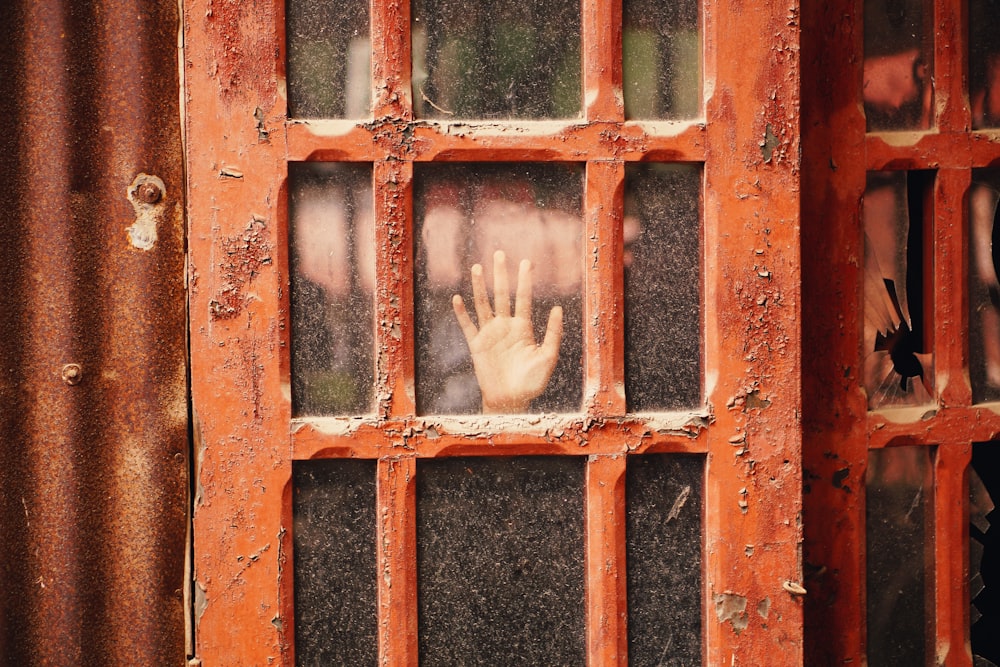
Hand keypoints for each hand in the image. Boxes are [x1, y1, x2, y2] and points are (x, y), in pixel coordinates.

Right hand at [452, 250, 562, 412]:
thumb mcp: (548, 357)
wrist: (511, 400)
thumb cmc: (532, 382)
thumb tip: (558, 308)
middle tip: (499, 254)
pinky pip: (468, 326)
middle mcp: (505, 327)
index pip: (524, 299)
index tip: (526, 262)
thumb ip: (553, 334)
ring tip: (477, 267)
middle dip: (501, 275)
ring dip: (479, 287)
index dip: (524, 281)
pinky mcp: (477, 345)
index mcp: (523, 329)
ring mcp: (490, 335)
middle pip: (502, 295)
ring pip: (484, 304)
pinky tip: (457, 298)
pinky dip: (462, 313)